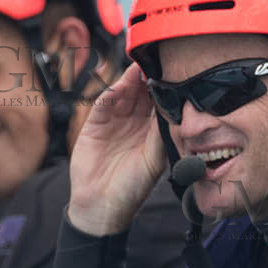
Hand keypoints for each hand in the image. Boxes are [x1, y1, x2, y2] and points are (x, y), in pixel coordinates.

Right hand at [65, 62, 167, 236]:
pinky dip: (111, 92)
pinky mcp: (95, 123)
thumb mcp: (154, 160)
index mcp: (151, 131)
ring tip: (140, 67)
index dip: (164, 88)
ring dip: (131, 80)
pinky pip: (104, 103)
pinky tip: (121, 83)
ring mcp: (114, 121)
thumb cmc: (132, 188)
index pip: (159, 103)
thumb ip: (160, 134)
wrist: (101, 205)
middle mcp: (134, 122)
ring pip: (124, 94)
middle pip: (142, 93)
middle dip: (148, 78)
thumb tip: (171, 108)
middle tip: (156, 61)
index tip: (173, 73)